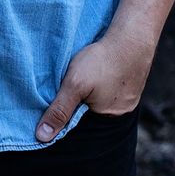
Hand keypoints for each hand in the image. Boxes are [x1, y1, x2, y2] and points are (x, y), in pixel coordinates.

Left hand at [35, 30, 155, 141]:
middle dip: (80, 104)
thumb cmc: (103, 61)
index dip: (68, 116)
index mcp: (106, 120)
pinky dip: (104, 83)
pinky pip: (112, 90)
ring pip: (102, 100)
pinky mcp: (131, 85)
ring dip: (92, 92)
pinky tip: (99, 72)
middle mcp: (120, 114)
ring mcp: (128, 100)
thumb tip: (42, 137)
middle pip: (91, 114)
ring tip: (85, 79)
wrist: (132, 38)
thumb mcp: (74, 84)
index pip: (80, 125)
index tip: (56, 104)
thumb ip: (59, 110)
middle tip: (71, 88)